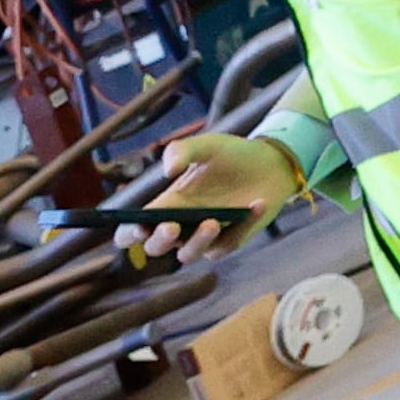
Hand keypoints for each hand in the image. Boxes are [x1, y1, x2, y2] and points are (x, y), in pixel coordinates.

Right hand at [115, 130, 301, 261]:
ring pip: (188, 254)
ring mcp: (204, 237)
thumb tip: (167, 170)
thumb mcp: (206, 145)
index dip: (129, 233)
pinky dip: (242, 226)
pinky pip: (229, 244)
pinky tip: (256, 204)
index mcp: (166, 203)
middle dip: (160, 240)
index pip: (134, 229)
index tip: (138, 226)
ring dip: (197, 241)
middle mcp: (180, 225)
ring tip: (212, 222)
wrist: (269, 162)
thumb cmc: (230, 154)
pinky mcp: (230, 240)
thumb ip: (182, 151)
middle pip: (156, 247)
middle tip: (171, 226)